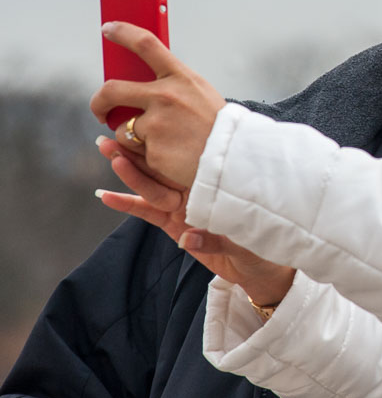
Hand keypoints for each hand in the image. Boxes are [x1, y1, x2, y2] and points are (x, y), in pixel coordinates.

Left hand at [90, 21, 226, 186]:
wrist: (234, 158)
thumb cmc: (217, 126)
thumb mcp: (201, 94)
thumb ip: (173, 85)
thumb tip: (139, 82)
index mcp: (181, 78)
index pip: (146, 45)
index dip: (123, 33)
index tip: (108, 30)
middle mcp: (165, 96)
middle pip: (112, 89)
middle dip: (99, 101)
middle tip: (101, 110)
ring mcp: (157, 123)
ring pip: (122, 129)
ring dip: (133, 138)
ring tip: (163, 143)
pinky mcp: (153, 148)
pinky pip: (135, 152)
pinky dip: (147, 155)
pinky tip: (170, 155)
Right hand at [96, 124, 294, 305]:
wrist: (259, 264)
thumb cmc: (259, 239)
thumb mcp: (242, 236)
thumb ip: (213, 238)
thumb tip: (186, 238)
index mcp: (212, 183)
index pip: (180, 161)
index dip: (160, 147)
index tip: (143, 133)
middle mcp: (194, 190)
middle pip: (159, 169)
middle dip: (133, 155)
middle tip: (109, 141)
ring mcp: (183, 207)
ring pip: (150, 187)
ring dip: (128, 174)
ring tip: (108, 156)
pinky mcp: (175, 225)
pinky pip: (148, 212)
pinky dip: (128, 204)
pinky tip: (107, 196)